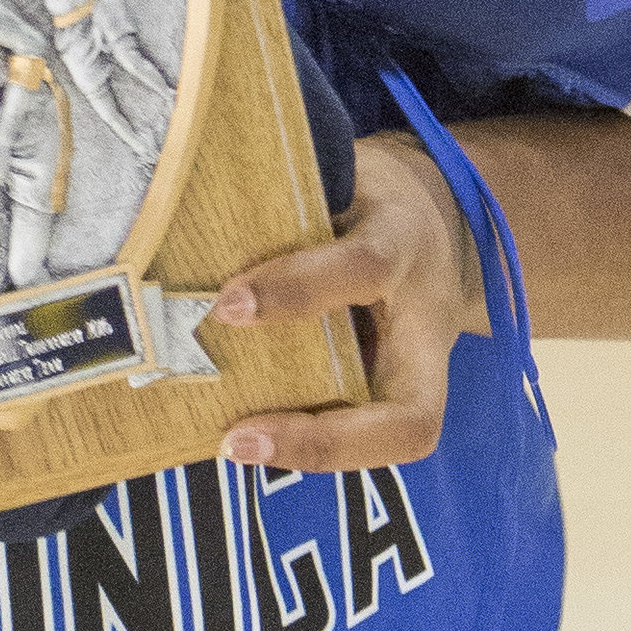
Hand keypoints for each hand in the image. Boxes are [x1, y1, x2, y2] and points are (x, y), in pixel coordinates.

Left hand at [205, 134, 482, 474]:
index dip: (299, 289)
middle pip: (409, 417)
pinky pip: (357, 430)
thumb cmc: (370, 200)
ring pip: (388, 439)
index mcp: (407, 245)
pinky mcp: (396, 397)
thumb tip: (193, 219)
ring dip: (308, 451)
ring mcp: (420, 374)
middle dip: (324, 439)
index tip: (229, 304)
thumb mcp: (345, 179)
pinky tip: (238, 435)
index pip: (364, 267)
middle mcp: (426, 327)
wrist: (437, 224)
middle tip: (236, 439)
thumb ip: (290, 206)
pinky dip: (301, 439)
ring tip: (230, 444)